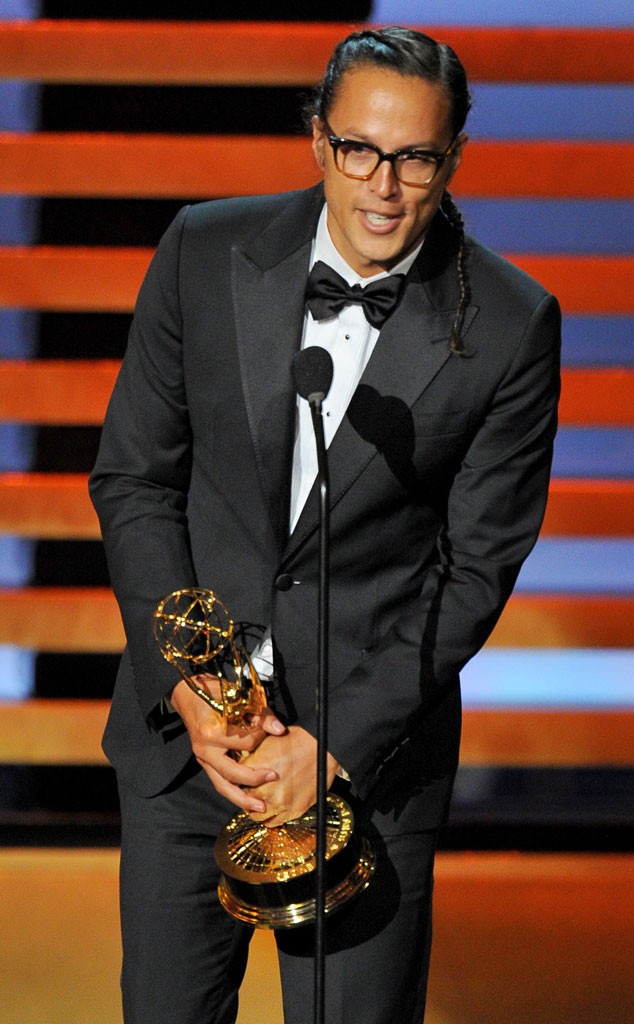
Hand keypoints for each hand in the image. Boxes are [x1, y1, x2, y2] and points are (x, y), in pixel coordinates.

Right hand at [169, 677, 285, 814]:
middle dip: (255, 779)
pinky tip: (246, 800)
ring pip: (222, 786)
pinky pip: (219, 782)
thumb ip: (260, 715)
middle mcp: (205, 750)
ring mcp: (202, 758)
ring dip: (242, 799)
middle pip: (232, 773)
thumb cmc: (213, 694)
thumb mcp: (237, 699)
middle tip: (274, 777)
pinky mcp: (204, 763)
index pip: (246, 742)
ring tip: (260, 808)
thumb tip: (280, 730)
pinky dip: (233, 792)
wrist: (187, 696)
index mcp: (212, 733)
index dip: (262, 735)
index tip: (270, 728)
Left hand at [242, 725, 337, 827]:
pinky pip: (274, 822)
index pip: (233, 782)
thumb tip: (239, 764)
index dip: (236, 780)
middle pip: (243, 801)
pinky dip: (270, 817)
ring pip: (256, 816)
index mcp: (252, 771)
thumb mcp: (264, 741)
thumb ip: (248, 757)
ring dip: (255, 809)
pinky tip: (272, 807)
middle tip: (249, 789)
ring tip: (260, 800)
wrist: (320, 746)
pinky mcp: (292, 810)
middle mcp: (263, 790)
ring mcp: (278, 803)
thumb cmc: (295, 739)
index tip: (239, 778)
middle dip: (244, 795)